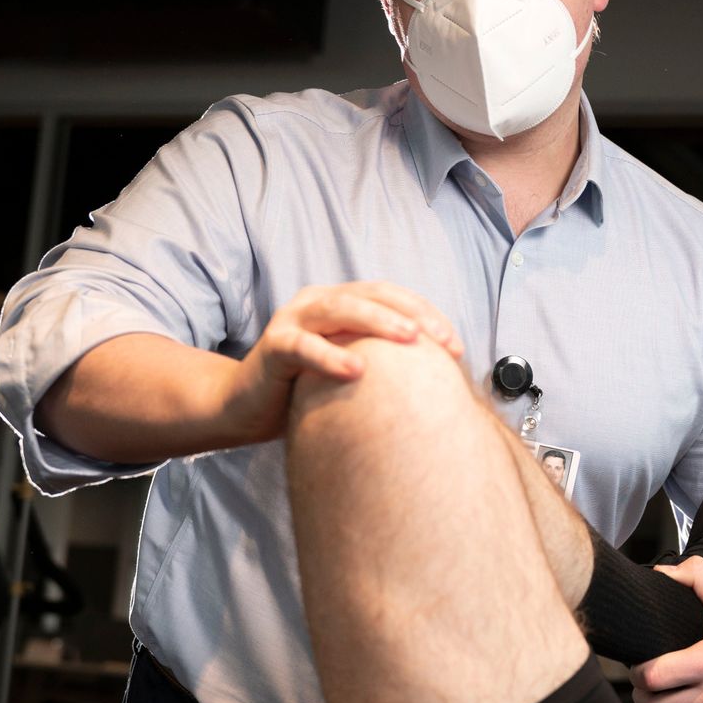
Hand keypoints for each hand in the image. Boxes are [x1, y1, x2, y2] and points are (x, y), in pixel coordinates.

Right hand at [230, 282, 463, 443]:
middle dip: (412, 315)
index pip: (393, 298)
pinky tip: (357, 372)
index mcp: (341, 303)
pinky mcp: (273, 345)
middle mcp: (319, 302)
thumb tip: (435, 379)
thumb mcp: (348, 371)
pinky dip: (330, 357)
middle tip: (443, 341)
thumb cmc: (303, 391)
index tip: (456, 346)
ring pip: (341, 308)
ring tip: (410, 339)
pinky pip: (304, 347)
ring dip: (378, 321)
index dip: (427, 315)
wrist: (245, 407)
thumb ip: (380, 364)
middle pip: (373, 295)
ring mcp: (294, 319)